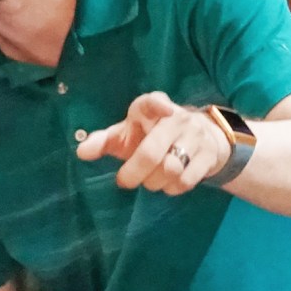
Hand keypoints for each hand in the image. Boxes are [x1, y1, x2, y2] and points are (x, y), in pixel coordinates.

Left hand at [75, 91, 227, 194]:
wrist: (201, 137)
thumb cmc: (152, 135)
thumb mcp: (127, 134)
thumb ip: (103, 141)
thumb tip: (81, 152)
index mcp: (151, 108)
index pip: (154, 101)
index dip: (158, 104)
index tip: (164, 109)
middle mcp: (176, 118)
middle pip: (153, 151)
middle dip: (134, 172)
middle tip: (125, 181)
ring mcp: (195, 136)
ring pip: (171, 169)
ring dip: (154, 183)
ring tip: (149, 181)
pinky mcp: (209, 154)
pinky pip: (186, 180)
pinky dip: (172, 188)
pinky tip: (167, 184)